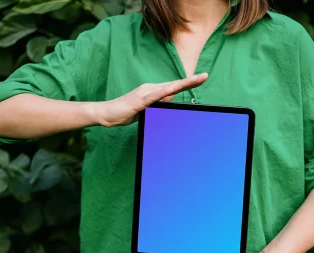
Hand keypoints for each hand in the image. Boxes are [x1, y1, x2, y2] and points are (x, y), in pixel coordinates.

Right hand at [86, 73, 207, 126]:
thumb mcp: (147, 109)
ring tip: (195, 80)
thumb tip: (170, 98)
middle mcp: (150, 88)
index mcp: (153, 91)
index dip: (188, 82)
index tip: (202, 78)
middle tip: (205, 76)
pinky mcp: (139, 100)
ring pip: (167, 88)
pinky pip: (153, 96)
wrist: (107, 114)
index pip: (174, 87)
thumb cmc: (126, 112)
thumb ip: (158, 103)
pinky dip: (164, 92)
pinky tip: (172, 90)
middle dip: (190, 81)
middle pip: (174, 85)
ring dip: (181, 84)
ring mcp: (145, 93)